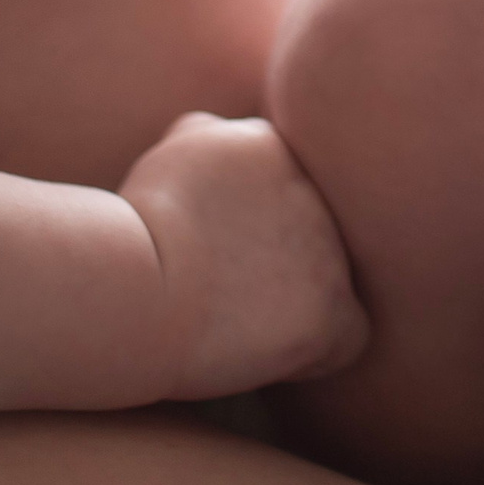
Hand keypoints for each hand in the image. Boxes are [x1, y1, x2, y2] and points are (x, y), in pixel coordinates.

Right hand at [119, 112, 368, 399]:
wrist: (134, 286)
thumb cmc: (136, 234)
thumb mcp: (168, 158)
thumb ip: (205, 138)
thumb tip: (216, 132)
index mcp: (267, 142)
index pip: (285, 185)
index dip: (258, 225)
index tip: (219, 253)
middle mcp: (309, 186)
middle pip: (312, 234)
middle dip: (281, 262)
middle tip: (226, 291)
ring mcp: (326, 245)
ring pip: (332, 283)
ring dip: (298, 305)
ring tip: (237, 321)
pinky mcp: (330, 304)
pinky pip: (350, 335)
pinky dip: (319, 351)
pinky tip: (272, 352)